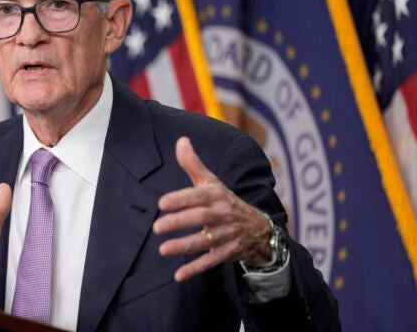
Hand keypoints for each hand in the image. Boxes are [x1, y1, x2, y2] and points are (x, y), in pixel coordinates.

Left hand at [152, 137, 271, 281]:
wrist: (259, 229)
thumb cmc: (226, 202)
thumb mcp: (212, 182)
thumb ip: (193, 164)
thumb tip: (181, 140)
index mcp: (217, 195)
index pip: (198, 196)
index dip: (181, 199)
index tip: (162, 203)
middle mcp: (223, 215)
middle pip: (200, 218)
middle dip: (179, 222)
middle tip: (157, 227)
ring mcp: (226, 235)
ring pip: (204, 241)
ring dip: (184, 246)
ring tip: (163, 249)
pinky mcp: (227, 253)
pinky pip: (211, 262)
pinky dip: (196, 269)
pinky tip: (178, 275)